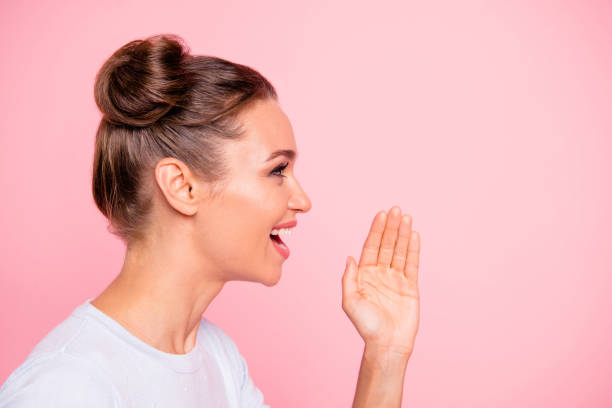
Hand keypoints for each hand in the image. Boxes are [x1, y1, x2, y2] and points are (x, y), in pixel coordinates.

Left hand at [342, 206, 420, 356]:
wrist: (387, 344)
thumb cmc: (366, 325)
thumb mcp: (350, 302)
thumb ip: (349, 279)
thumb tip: (350, 257)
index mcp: (365, 275)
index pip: (371, 247)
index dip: (376, 231)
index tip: (382, 215)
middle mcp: (380, 273)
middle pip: (387, 245)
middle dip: (391, 227)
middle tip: (396, 209)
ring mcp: (396, 279)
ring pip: (400, 251)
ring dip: (403, 234)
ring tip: (407, 217)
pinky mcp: (410, 286)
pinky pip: (412, 264)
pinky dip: (414, 250)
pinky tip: (415, 236)